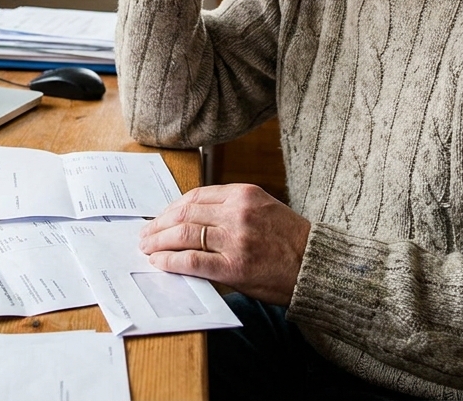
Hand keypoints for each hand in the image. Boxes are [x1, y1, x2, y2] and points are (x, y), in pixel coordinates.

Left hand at [138, 184, 309, 305]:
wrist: (316, 268)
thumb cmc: (291, 241)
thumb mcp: (264, 209)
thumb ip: (232, 209)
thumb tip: (192, 220)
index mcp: (244, 194)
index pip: (195, 196)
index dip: (171, 208)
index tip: (160, 217)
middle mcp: (238, 213)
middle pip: (185, 213)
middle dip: (159, 225)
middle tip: (145, 234)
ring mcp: (235, 240)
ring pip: (184, 235)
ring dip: (159, 242)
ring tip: (147, 248)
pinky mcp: (233, 267)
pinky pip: (192, 261)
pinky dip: (171, 261)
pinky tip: (159, 262)